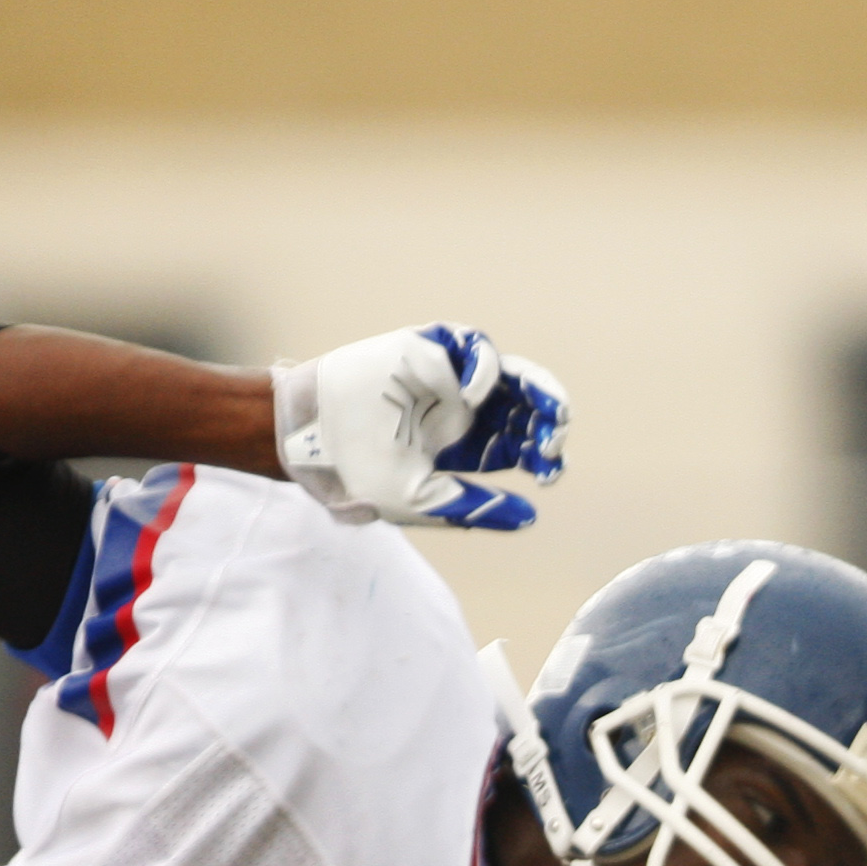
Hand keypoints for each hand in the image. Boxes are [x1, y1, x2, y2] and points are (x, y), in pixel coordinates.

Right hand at [272, 324, 569, 532]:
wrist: (310, 436)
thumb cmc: (358, 472)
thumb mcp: (423, 499)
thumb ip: (476, 508)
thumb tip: (531, 517)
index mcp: (461, 444)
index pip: (515, 445)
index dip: (540, 455)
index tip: (551, 473)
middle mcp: (459, 408)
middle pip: (519, 408)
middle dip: (546, 422)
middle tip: (556, 441)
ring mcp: (446, 376)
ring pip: (507, 375)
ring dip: (535, 391)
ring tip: (552, 415)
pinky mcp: (428, 349)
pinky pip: (472, 348)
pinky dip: (483, 368)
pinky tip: (475, 396)